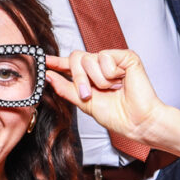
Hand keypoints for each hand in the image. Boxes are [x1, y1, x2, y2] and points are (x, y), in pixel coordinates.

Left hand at [45, 49, 164, 142]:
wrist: (137, 122)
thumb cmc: (117, 115)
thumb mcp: (84, 103)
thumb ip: (65, 88)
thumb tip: (48, 75)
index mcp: (90, 77)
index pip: (70, 65)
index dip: (56, 62)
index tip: (42, 59)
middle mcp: (100, 66)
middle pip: (76, 58)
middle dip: (79, 78)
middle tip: (88, 94)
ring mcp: (113, 60)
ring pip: (89, 58)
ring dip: (98, 80)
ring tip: (112, 89)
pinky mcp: (125, 56)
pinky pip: (105, 57)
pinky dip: (111, 73)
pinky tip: (122, 81)